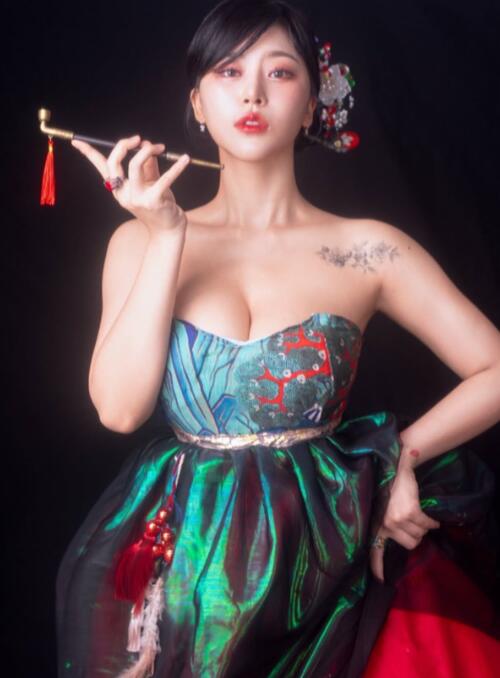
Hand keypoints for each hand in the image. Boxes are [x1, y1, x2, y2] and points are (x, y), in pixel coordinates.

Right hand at [71, 135, 190, 234]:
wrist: (168, 230)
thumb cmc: (159, 205)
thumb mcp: (150, 183)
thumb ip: (147, 164)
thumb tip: (146, 144)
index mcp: (119, 189)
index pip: (101, 168)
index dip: (88, 153)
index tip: (77, 142)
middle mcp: (123, 194)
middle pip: (115, 162)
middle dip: (125, 144)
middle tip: (140, 139)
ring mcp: (137, 198)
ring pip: (135, 165)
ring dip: (148, 150)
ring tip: (161, 148)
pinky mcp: (154, 201)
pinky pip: (164, 178)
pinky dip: (177, 167)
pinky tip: (185, 160)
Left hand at [369, 464, 439, 582]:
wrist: (394, 467)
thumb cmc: (387, 487)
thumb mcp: (379, 506)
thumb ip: (383, 522)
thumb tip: (393, 536)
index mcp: (376, 525)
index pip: (374, 551)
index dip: (378, 567)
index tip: (381, 580)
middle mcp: (386, 525)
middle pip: (410, 544)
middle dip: (416, 536)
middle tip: (415, 525)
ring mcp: (398, 519)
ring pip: (420, 534)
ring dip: (424, 527)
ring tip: (419, 515)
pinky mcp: (411, 512)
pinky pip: (427, 524)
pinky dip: (432, 522)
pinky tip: (431, 517)